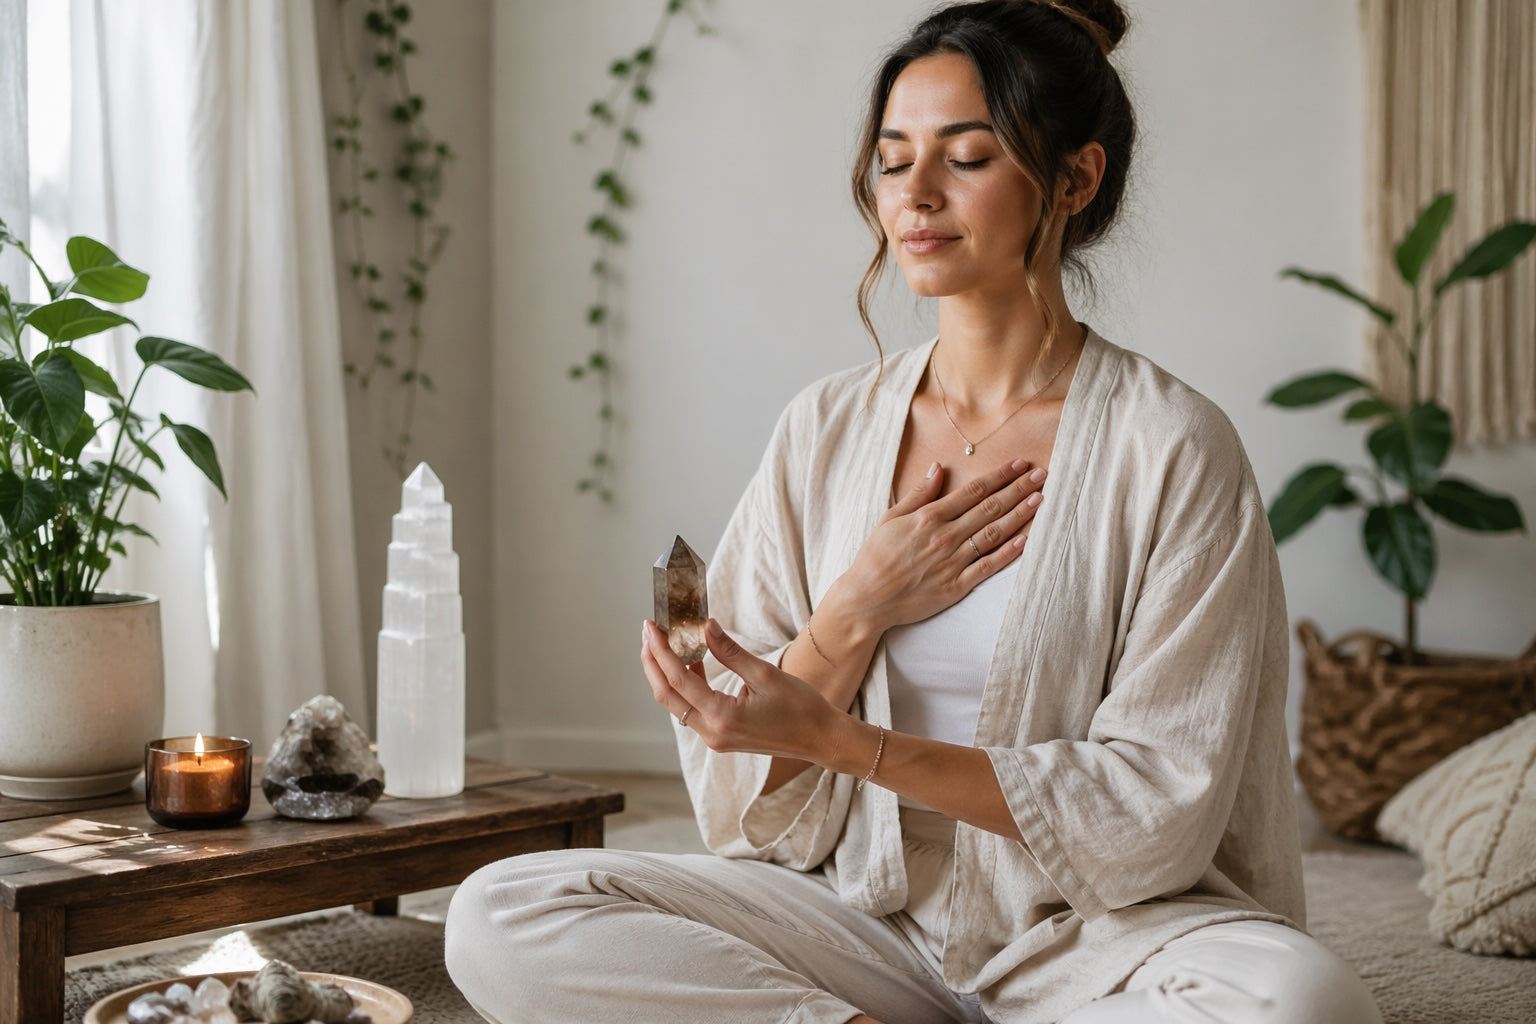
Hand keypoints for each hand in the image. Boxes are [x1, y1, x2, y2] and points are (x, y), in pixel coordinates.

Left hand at [641, 618, 836, 761]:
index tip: (650, 627)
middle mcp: (712, 733)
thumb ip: (729, 651)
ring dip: (667, 673)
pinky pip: (693, 709)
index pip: (678, 679)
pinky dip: (686, 685)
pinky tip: (691, 661)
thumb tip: (704, 626)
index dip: (660, 651)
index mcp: (722, 717)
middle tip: (648, 632)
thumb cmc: (800, 707)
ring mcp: (715, 738)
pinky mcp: (721, 736)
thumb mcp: (764, 673)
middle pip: (668, 696)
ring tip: (664, 643)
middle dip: (654, 662)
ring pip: (677, 704)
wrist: (820, 738)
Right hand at [827, 458, 1045, 634]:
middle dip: (1018, 489)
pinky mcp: (956, 586)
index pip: (973, 491)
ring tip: (1040, 499)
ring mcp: (953, 562)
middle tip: (1042, 475)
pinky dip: (1008, 553)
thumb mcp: (891, 518)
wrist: (867, 598)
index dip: (999, 476)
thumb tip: (938, 469)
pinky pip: (988, 567)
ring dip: (1019, 515)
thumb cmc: (875, 557)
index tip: (1019, 464)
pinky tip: (1025, 540)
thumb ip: (918, 494)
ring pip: (994, 534)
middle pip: (990, 507)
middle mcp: (945, 536)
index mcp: (929, 517)